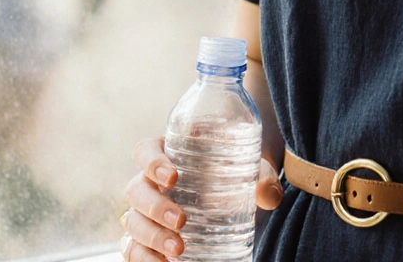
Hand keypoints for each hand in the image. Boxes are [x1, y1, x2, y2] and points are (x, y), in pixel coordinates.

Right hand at [122, 136, 283, 259]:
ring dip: (151, 238)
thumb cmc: (236, 172)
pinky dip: (142, 259)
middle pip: (136, 191)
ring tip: (178, 250)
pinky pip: (133, 249)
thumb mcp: (250, 169)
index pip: (145, 151)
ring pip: (132, 222)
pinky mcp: (146, 238)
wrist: (234, 194)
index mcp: (167, 154)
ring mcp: (145, 212)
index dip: (151, 162)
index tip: (172, 177)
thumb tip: (270, 197)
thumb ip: (262, 179)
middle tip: (181, 221)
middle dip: (156, 208)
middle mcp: (149, 182)